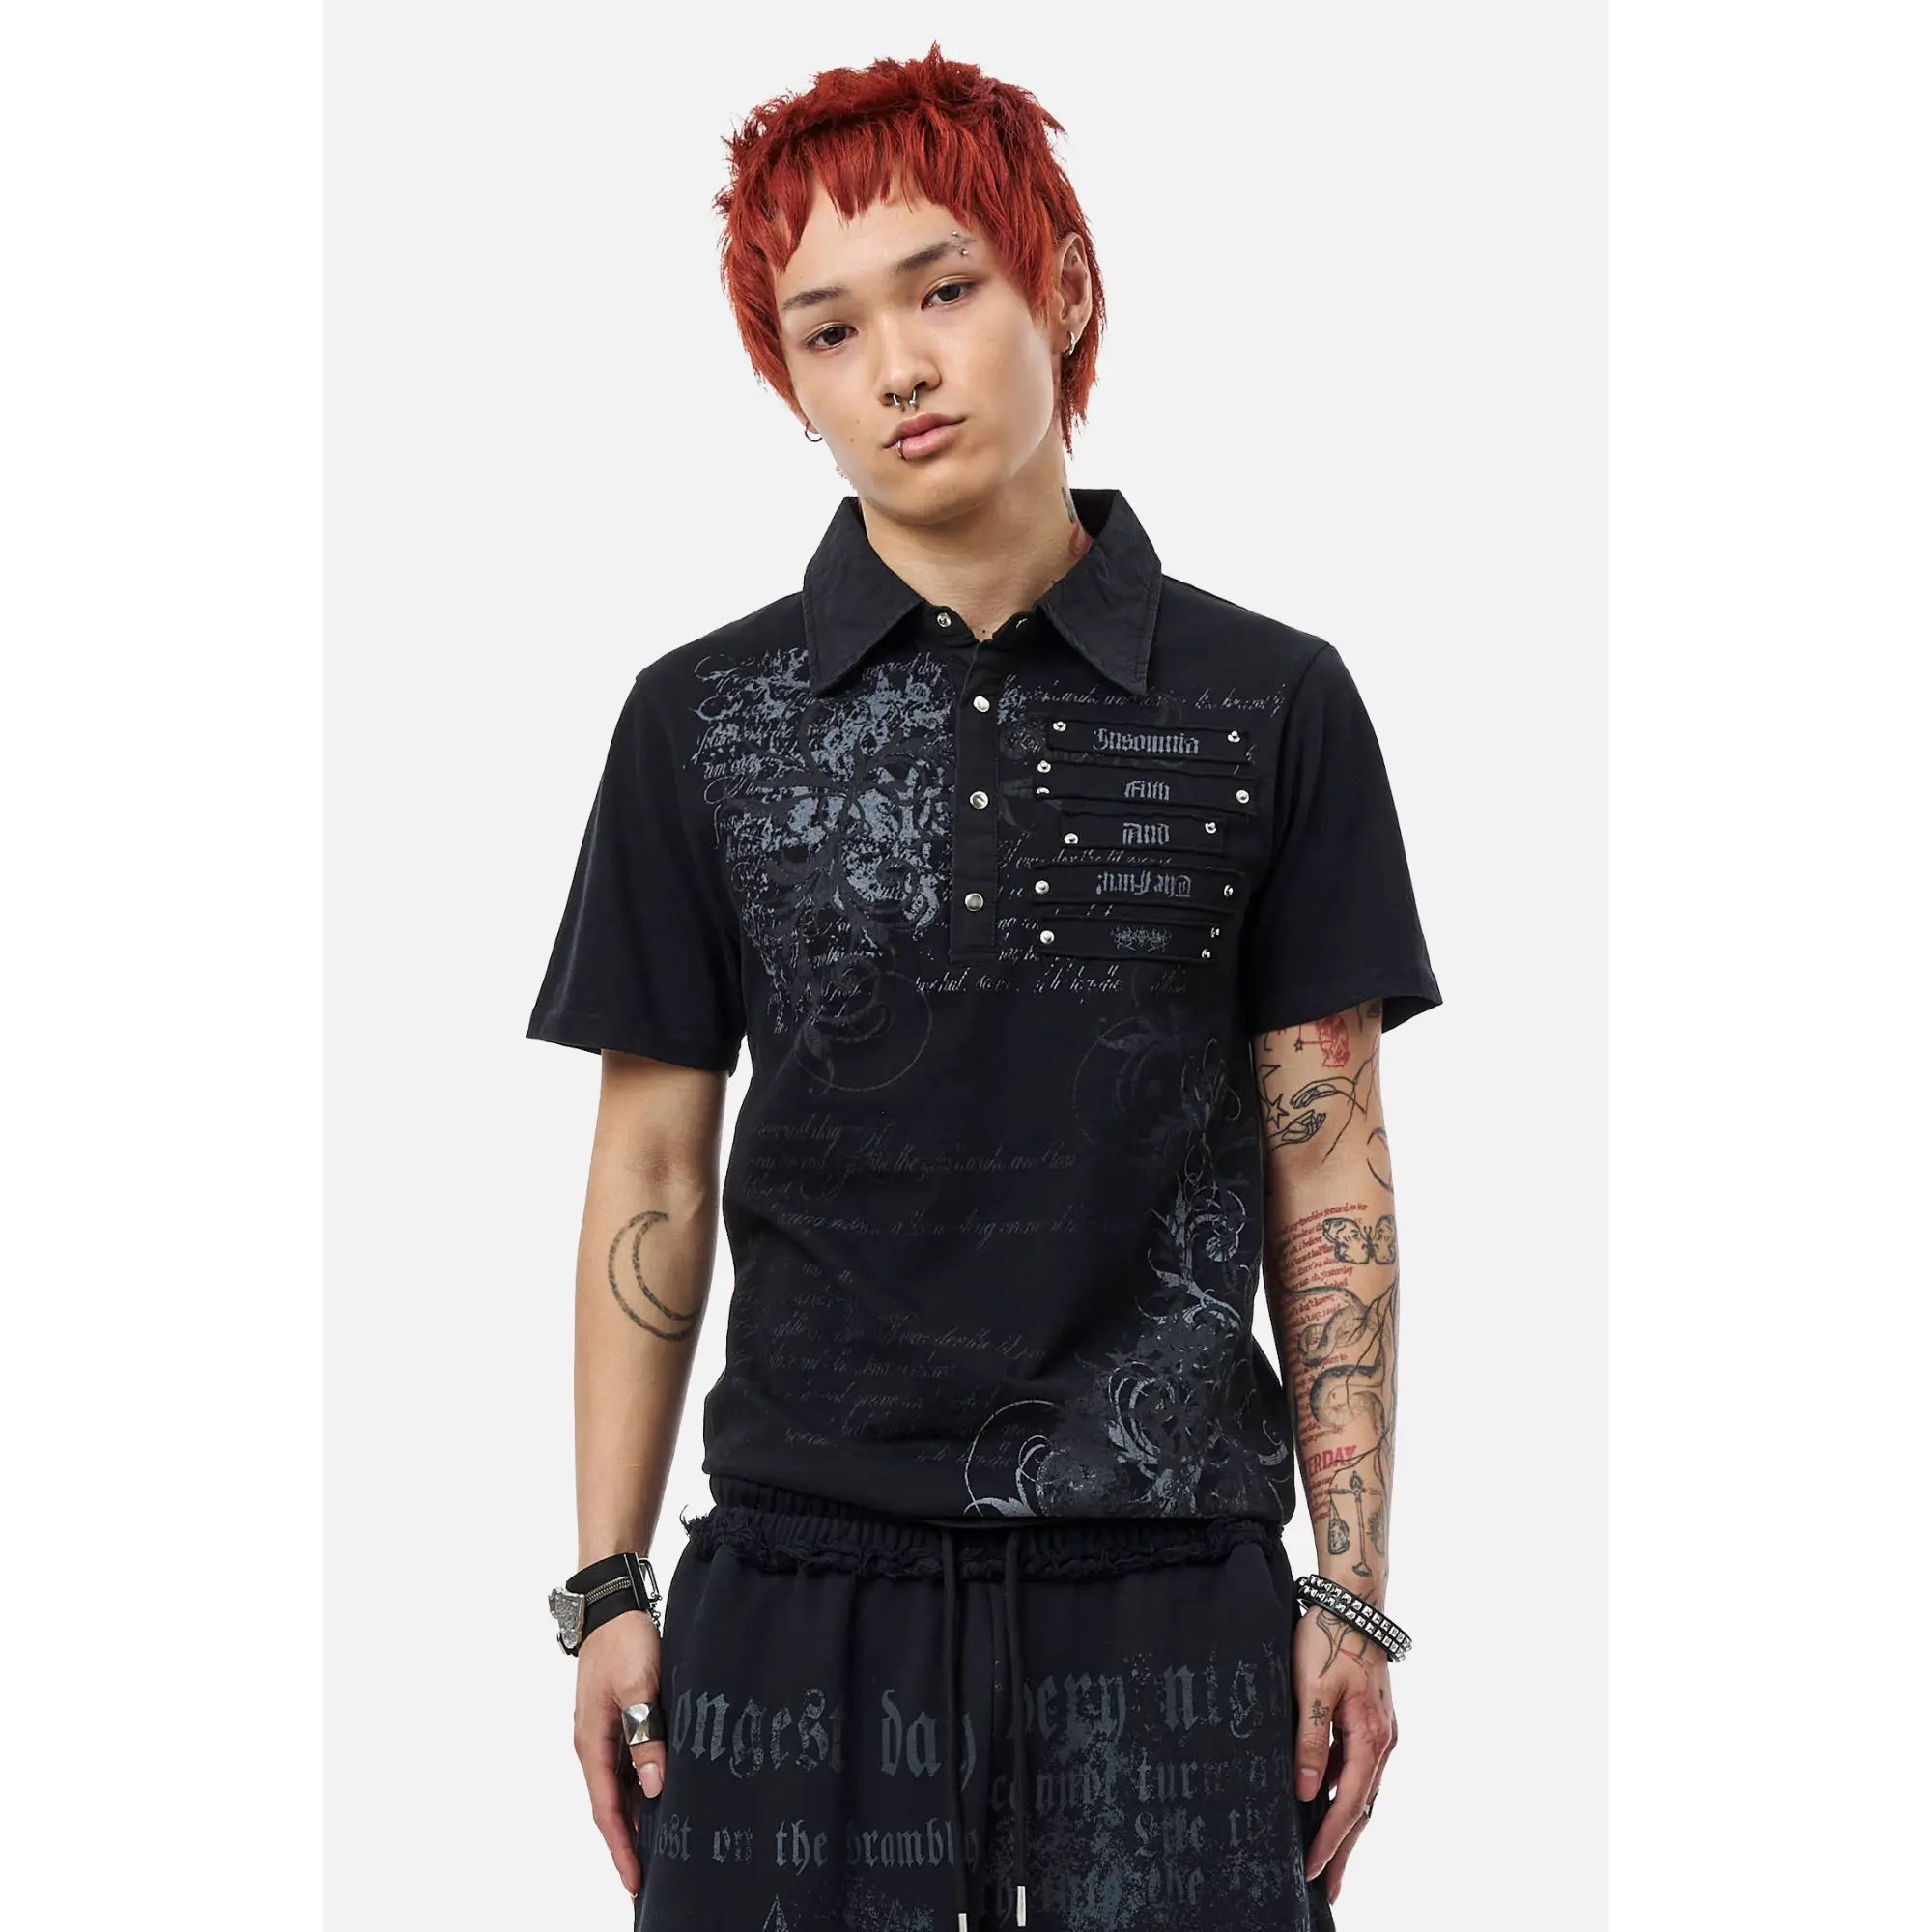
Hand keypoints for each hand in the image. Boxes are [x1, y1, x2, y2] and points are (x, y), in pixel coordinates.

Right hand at [572, 1609, 666, 1900]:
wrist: (613, 1605)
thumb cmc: (624, 1641)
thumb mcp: (640, 1686)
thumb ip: (646, 1734)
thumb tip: (655, 1786)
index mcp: (592, 1742)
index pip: (606, 1809)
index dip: (621, 1847)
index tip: (635, 1882)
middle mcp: (594, 1745)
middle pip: (613, 1805)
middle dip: (631, 1842)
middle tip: (657, 1876)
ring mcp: (605, 1733)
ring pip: (622, 1786)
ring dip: (640, 1815)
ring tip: (666, 1847)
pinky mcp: (620, 1720)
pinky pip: (629, 1764)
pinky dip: (645, 1785)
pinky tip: (666, 1796)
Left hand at [1292, 1604, 1397, 1906]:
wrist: (1352, 1601)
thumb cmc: (1328, 1639)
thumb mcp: (1313, 1690)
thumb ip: (1310, 1742)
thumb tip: (1307, 1794)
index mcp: (1371, 1738)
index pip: (1349, 1804)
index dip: (1330, 1840)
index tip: (1313, 1870)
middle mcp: (1383, 1741)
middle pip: (1363, 1808)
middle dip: (1344, 1850)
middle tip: (1330, 1890)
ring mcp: (1380, 1731)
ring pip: (1363, 1791)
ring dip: (1347, 1827)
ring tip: (1331, 1861)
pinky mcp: (1371, 1721)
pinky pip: (1359, 1769)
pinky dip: (1346, 1795)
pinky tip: (1330, 1806)